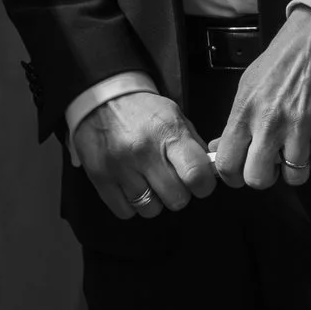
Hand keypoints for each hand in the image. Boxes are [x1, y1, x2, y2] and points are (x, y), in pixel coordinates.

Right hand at [71, 91, 217, 220]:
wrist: (100, 98)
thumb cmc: (142, 111)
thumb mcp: (174, 116)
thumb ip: (194, 146)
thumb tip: (211, 174)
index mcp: (167, 132)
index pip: (197, 175)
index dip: (203, 185)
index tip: (198, 182)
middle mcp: (142, 150)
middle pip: (176, 199)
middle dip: (177, 193)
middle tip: (169, 178)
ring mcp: (118, 165)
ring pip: (151, 209)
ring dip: (153, 200)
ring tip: (146, 180)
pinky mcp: (98, 176)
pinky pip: (125, 211)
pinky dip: (130, 203)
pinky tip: (129, 185)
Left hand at [209, 6, 310, 190]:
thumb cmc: (278, 64)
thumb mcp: (246, 88)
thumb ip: (234, 122)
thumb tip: (219, 149)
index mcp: (244, 112)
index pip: (228, 163)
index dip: (233, 176)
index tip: (240, 172)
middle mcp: (269, 122)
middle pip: (258, 179)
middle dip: (264, 177)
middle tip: (270, 164)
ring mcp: (300, 126)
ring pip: (295, 177)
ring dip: (296, 169)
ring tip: (295, 150)